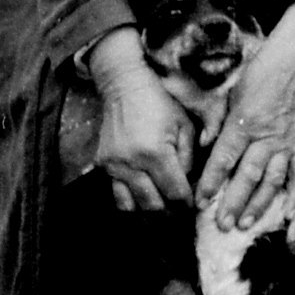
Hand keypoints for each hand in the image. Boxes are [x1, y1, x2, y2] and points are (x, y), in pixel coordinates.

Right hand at [83, 28, 193, 210]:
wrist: (125, 84)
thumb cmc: (160, 102)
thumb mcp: (185, 124)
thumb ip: (189, 158)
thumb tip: (188, 184)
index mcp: (156, 153)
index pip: (175, 192)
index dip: (186, 202)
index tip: (192, 204)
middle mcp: (132, 163)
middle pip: (153, 205)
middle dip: (169, 210)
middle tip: (178, 207)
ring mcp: (114, 166)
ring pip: (132, 206)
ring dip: (148, 209)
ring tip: (160, 204)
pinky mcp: (103, 164)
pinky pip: (116, 194)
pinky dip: (130, 201)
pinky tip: (142, 195)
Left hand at [195, 3, 294, 231]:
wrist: (293, 63)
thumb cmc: (256, 76)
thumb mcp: (229, 93)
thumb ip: (217, 121)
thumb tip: (205, 143)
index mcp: (243, 122)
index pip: (224, 157)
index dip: (211, 181)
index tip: (200, 201)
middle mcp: (265, 136)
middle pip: (247, 174)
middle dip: (233, 202)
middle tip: (222, 224)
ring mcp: (286, 143)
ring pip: (272, 179)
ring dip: (259, 204)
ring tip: (246, 224)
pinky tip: (288, 213)